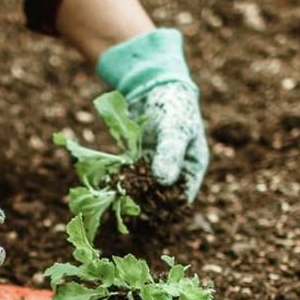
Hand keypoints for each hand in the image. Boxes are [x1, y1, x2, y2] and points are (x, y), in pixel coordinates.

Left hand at [96, 28, 208, 201]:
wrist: (153, 84)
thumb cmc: (173, 105)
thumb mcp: (175, 129)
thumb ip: (170, 153)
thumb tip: (163, 180)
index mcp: (193, 168)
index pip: (183, 197)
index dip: (168, 208)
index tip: (150, 215)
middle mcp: (175, 172)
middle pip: (161, 197)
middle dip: (145, 206)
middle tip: (128, 212)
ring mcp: (155, 168)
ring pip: (143, 190)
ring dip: (130, 197)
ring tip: (115, 205)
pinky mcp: (137, 162)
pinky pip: (129, 177)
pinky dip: (120, 182)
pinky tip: (107, 188)